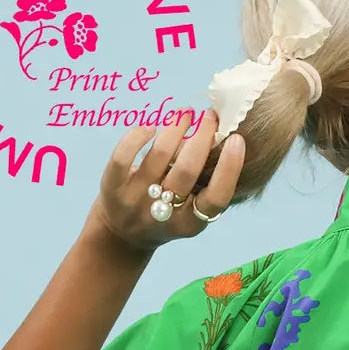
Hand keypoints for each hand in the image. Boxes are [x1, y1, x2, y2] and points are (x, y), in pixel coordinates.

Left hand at [84, 109, 247, 253]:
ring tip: (186, 114)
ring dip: (176, 128)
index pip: (215, 198)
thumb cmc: (167, 215)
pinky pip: (122, 156)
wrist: (123, 235)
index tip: (236, 139)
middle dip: (202, 137)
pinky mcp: (112, 187)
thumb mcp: (190, 213)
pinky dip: (137, 136)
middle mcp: (164, 215)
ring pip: (158, 156)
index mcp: (190, 224)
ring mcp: (136, 200)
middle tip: (210, 116)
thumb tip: (221, 137)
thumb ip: (205, 185)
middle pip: (186, 171)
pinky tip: (150, 126)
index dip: (229, 168)